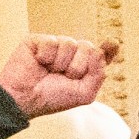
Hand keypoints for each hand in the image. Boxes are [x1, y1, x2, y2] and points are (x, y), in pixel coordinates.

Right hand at [0, 35, 116, 117]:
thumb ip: (98, 75)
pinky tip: (39, 63)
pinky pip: (52, 42)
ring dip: (60, 63)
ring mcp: (55, 45)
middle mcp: (71, 54)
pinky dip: (46, 57)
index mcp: (83, 66)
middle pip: (88, 47)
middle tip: (64, 77)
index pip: (99, 54)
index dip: (108, 48)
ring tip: (49, 71)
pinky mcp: (39, 40)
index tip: (112, 43)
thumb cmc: (53, 98)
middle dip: (78, 66)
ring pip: (70, 43)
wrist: (26, 98)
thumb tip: (100, 51)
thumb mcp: (83, 94)